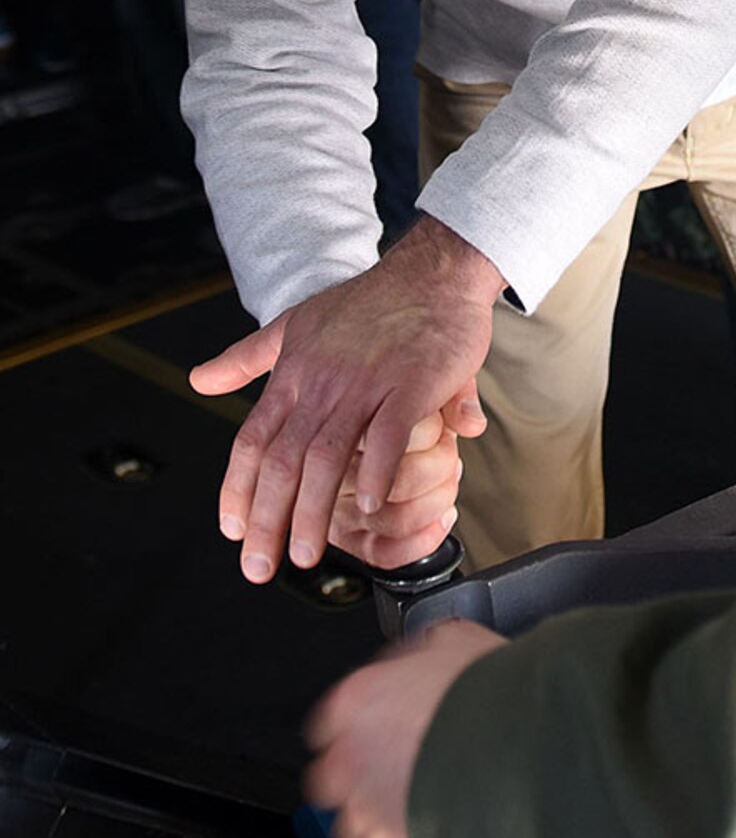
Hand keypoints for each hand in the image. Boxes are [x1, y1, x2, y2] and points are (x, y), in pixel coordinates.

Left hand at [189, 217, 502, 583]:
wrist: (435, 271)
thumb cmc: (373, 299)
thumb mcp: (298, 321)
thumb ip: (248, 356)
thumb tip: (198, 380)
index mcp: (296, 372)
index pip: (252, 440)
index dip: (238, 490)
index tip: (233, 531)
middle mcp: (323, 381)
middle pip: (282, 460)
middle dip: (266, 521)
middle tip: (260, 566)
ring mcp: (367, 382)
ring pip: (326, 456)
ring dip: (311, 511)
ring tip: (305, 553)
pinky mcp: (413, 383)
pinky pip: (387, 436)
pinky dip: (374, 474)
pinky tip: (368, 507)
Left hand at [305, 621, 505, 837]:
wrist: (518, 742)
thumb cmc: (489, 693)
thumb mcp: (455, 638)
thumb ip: (423, 650)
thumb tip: (425, 650)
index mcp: (355, 702)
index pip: (328, 722)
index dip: (358, 725)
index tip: (379, 728)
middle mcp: (347, 759)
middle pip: (332, 778)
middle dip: (361, 775)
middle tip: (400, 766)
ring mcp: (366, 809)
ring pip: (353, 823)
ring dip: (379, 814)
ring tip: (422, 799)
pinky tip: (433, 822)